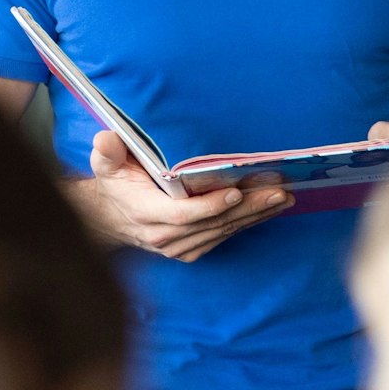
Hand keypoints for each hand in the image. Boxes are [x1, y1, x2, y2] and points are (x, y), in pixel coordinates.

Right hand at [66, 131, 292, 262]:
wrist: (111, 218)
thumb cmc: (115, 184)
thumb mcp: (105, 164)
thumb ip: (106, 153)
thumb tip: (105, 139)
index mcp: (145, 213)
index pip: (182, 214)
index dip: (210, 205)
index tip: (235, 191)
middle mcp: (165, 236)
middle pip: (213, 223)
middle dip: (248, 208)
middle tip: (278, 191)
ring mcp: (179, 247)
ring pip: (224, 231)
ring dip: (256, 215)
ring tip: (283, 197)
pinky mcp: (191, 250)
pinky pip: (224, 237)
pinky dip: (248, 223)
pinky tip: (269, 210)